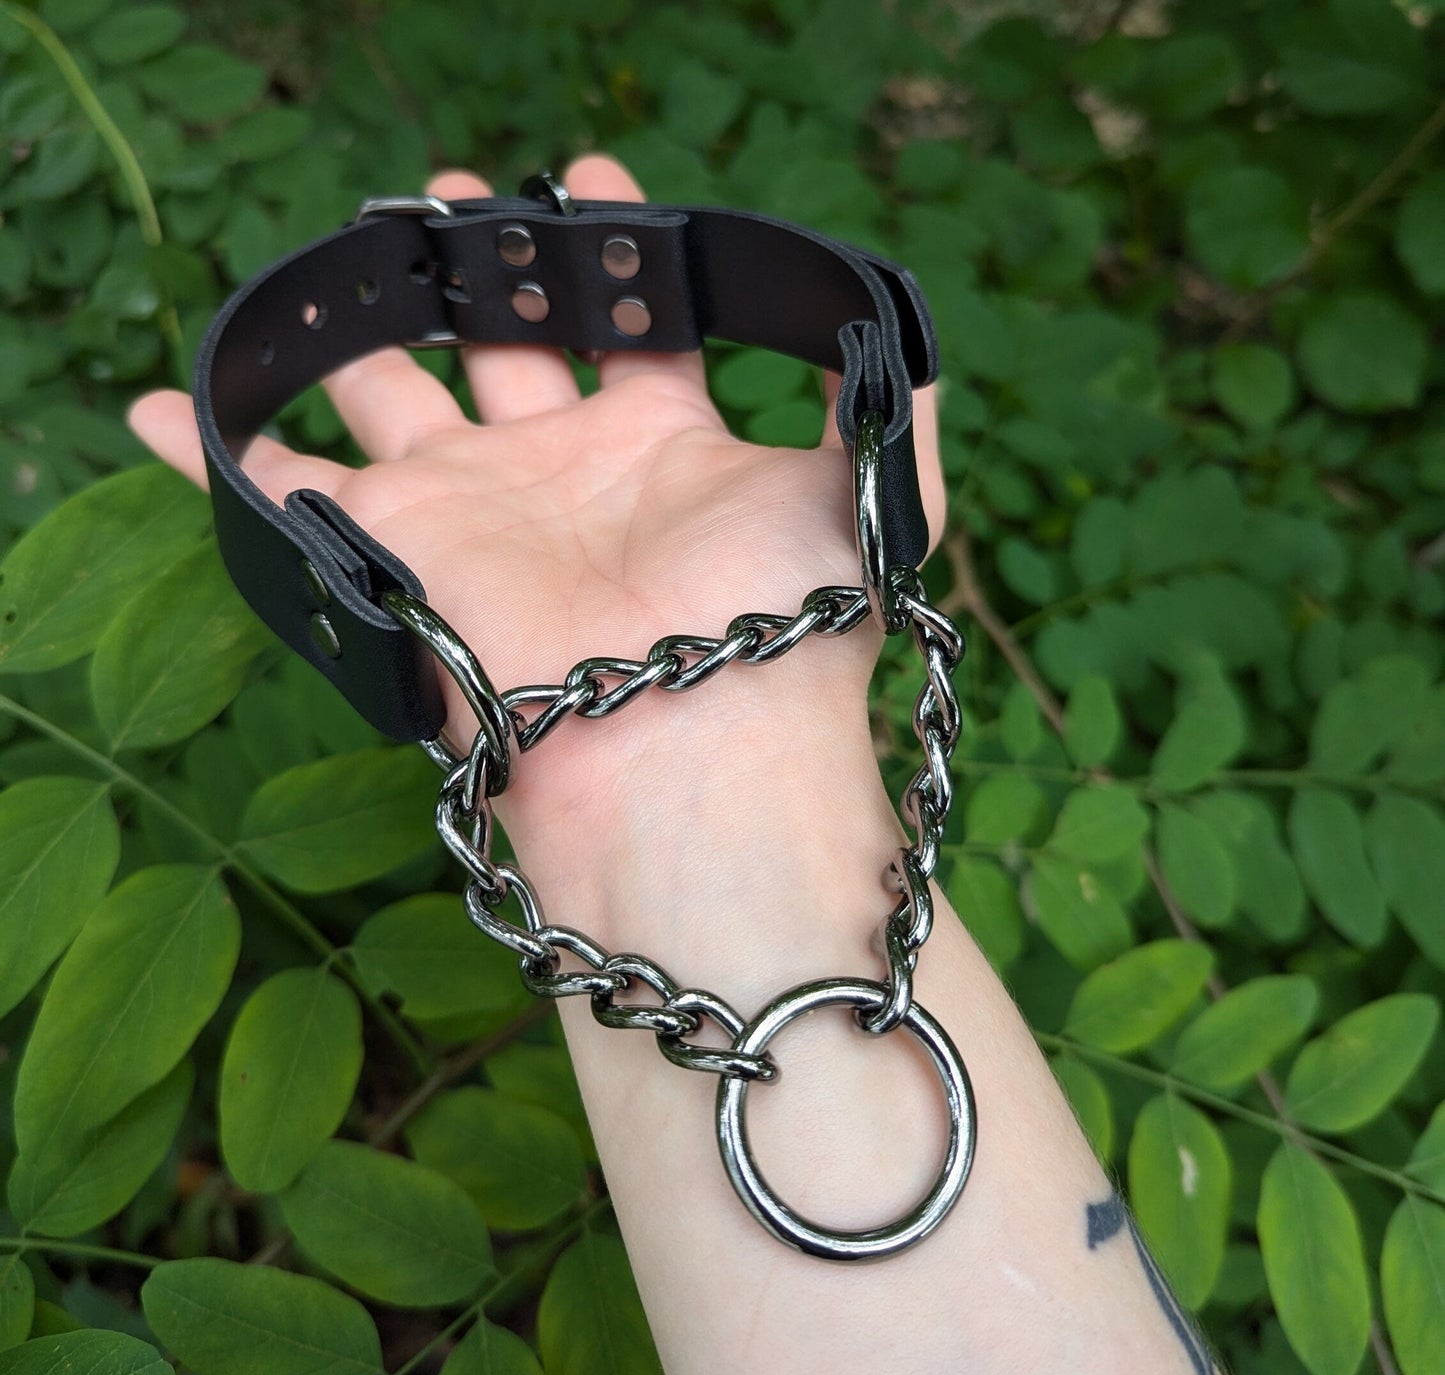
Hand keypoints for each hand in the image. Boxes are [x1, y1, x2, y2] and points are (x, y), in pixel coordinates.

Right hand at [128, 153, 945, 792]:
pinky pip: (282, 487)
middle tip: (456, 192)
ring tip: (352, 253)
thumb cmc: (780, 620)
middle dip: (479, 266)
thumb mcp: (856, 495)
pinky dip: (219, 448)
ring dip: (361, 329)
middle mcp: (558, 469)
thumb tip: (901, 346)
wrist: (686, 741)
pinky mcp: (392, 545)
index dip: (614, 252)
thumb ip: (886, 414)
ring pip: (390, 395)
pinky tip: (171, 403)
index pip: (628, 324)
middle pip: (501, 345)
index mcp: (659, 443)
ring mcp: (471, 506)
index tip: (594, 178)